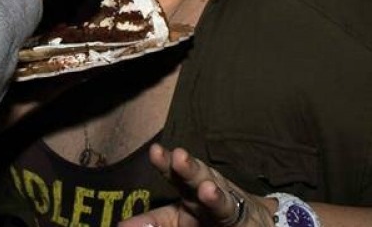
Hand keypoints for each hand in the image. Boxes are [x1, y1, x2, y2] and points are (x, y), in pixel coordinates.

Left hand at [117, 143, 272, 226]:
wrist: (250, 223)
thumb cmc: (206, 218)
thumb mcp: (174, 220)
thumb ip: (152, 222)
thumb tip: (121, 226)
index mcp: (188, 191)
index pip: (174, 174)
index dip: (166, 163)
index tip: (155, 150)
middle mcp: (207, 194)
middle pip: (198, 179)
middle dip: (189, 168)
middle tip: (179, 156)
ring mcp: (226, 208)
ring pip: (220, 200)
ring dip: (215, 195)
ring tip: (208, 190)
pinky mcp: (238, 220)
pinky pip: (230, 217)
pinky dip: (225, 211)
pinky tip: (224, 207)